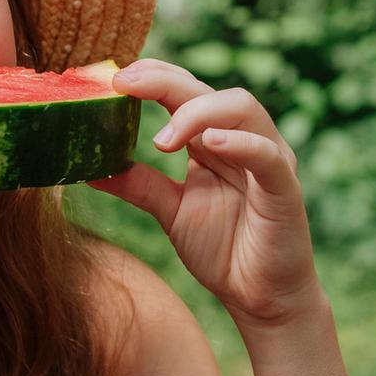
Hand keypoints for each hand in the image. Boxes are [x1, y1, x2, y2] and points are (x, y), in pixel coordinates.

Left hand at [87, 59, 324, 328]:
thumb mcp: (171, 211)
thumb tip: (89, 170)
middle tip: (126, 84)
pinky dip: (241, 143)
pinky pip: (267, 155)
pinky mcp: (285, 187)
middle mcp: (242, 139)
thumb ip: (139, 185)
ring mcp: (268, 159)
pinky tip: (210, 143)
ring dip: (197, 113)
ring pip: (241, 108)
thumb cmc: (223, 250)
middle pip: (208, 91)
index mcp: (213, 141)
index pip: (184, 92)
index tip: (114, 79)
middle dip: (165, 81)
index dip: (152, 77)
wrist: (260, 298)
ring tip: (162, 140)